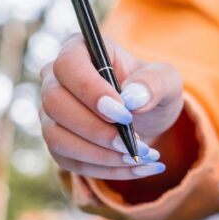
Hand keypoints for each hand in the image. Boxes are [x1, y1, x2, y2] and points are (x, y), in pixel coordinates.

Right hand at [39, 33, 183, 179]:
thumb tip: (133, 98)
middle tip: (132, 144)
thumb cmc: (153, 89)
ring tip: (139, 157)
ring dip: (100, 155)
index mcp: (80, 49)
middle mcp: (56, 79)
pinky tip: (136, 167)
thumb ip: (154, 83)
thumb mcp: (166, 80)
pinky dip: (105, 170)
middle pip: (55, 103)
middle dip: (96, 129)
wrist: (148, 117)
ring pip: (57, 137)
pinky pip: (70, 161)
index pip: (68, 65)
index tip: (123, 113)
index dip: (91, 91)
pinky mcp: (58, 142)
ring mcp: (51, 113)